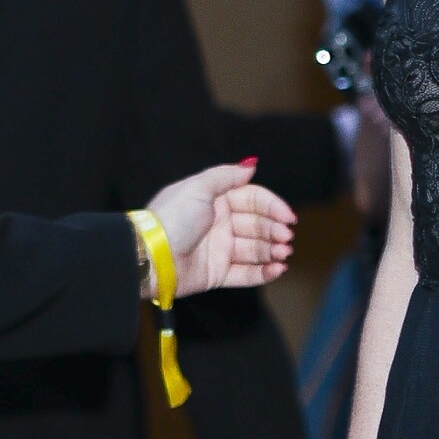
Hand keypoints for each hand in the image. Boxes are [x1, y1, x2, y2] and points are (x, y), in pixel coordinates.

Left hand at [143, 162, 295, 294]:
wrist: (151, 256)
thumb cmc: (171, 219)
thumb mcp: (198, 188)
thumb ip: (226, 175)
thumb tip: (251, 164)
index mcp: (214, 200)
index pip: (252, 199)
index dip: (272, 206)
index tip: (288, 216)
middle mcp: (219, 223)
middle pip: (256, 224)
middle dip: (274, 230)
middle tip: (285, 237)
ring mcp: (219, 250)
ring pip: (254, 249)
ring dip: (272, 250)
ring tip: (283, 253)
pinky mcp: (217, 274)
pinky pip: (246, 274)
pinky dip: (264, 272)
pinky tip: (278, 269)